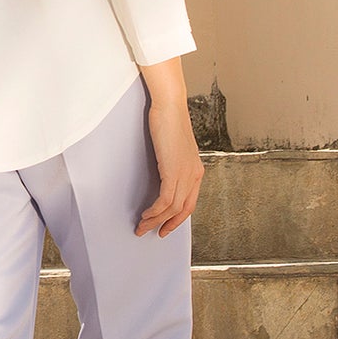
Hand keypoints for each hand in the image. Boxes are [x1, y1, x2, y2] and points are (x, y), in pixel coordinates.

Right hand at [135, 63, 203, 236]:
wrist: (170, 107)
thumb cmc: (168, 121)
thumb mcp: (173, 147)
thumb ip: (172, 162)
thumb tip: (161, 173)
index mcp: (196, 170)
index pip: (189, 202)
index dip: (177, 218)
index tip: (165, 226)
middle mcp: (194, 174)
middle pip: (182, 210)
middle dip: (166, 225)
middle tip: (151, 232)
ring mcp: (185, 174)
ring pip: (172, 208)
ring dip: (155, 220)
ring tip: (142, 226)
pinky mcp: (174, 171)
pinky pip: (165, 200)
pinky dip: (154, 211)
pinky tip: (146, 214)